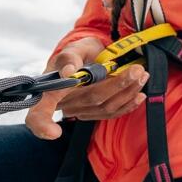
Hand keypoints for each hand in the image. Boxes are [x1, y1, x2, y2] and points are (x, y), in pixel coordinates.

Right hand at [25, 37, 148, 139]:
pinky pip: (112, 113)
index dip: (42, 124)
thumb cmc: (76, 54)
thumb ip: (69, 57)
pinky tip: (140, 94)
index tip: (53, 132)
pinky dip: (129, 104)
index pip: (39, 112)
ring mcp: (81, 111)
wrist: (87, 58)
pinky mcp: (95, 113)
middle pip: (91, 99)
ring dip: (128, 92)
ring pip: (105, 107)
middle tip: (137, 70)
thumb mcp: (72, 49)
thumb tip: (69, 72)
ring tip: (142, 75)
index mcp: (51, 89)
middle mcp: (65, 104)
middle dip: (118, 85)